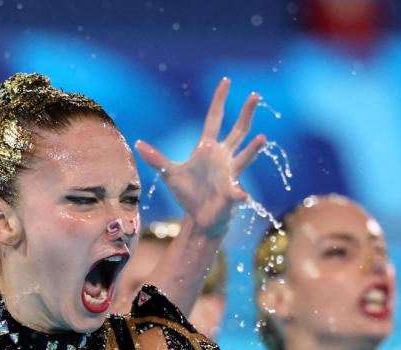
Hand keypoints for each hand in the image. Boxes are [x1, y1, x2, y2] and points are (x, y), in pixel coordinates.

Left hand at [135, 78, 264, 237]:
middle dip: (246, 114)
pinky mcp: (231, 192)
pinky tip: (242, 195)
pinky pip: (236, 192)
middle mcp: (223, 156)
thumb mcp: (169, 174)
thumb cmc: (188, 193)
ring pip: (245, 157)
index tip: (226, 81)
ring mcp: (230, 173)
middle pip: (238, 131)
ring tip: (262, 138)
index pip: (215, 118)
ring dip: (254, 149)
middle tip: (255, 95)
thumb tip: (138, 143)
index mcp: (207, 148)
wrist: (200, 217)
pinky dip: (238, 194)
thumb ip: (156, 159)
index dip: (219, 100)